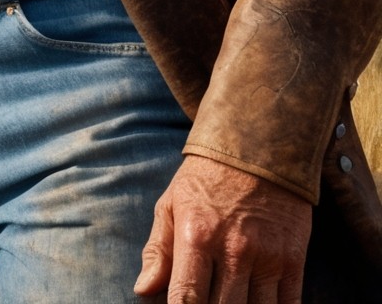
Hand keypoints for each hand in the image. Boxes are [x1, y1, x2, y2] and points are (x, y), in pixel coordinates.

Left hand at [134, 152, 313, 303]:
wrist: (260, 151)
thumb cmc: (206, 181)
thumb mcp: (170, 206)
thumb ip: (158, 251)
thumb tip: (144, 290)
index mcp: (196, 236)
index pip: (186, 297)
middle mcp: (234, 250)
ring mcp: (268, 257)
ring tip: (229, 303)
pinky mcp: (295, 261)